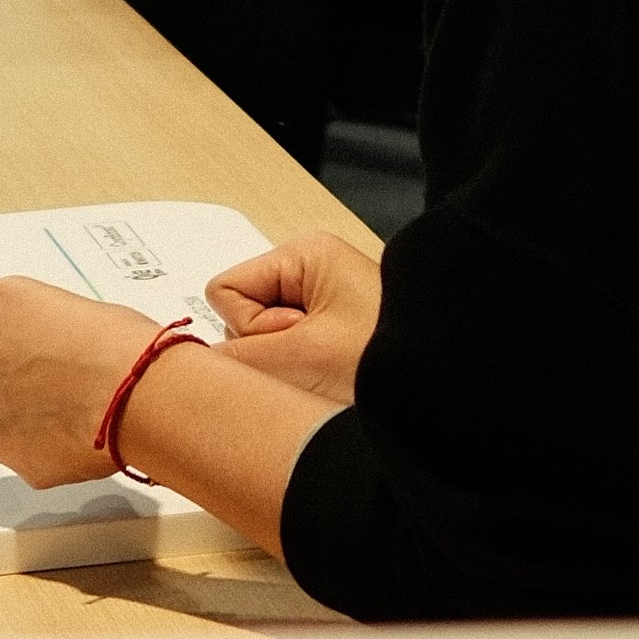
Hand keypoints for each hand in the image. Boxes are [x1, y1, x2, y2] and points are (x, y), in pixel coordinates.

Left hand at [0, 279, 153, 486]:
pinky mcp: (1, 449)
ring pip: (1, 411)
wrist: (135, 397)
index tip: (53, 346)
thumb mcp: (80, 308)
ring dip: (29, 413)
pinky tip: (75, 437)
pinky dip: (41, 447)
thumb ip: (50, 327)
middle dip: (21, 377)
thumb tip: (59, 348)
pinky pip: (17, 448)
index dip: (30, 336)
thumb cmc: (120, 346)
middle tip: (64, 383)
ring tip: (76, 413)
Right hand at [207, 234, 382, 404]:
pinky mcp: (328, 330)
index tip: (295, 336)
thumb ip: (241, 357)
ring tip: (329, 367)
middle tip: (316, 357)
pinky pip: (288, 352)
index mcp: (301, 256)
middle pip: (243, 316)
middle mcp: (307, 272)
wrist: (437, 382)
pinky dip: (301, 369)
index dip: (249, 325)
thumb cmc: (386, 357)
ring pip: (264, 341)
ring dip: (287, 363)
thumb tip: (201, 363)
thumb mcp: (302, 356)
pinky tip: (330, 375)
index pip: (226, 290)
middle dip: (269, 348)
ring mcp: (318, 302)